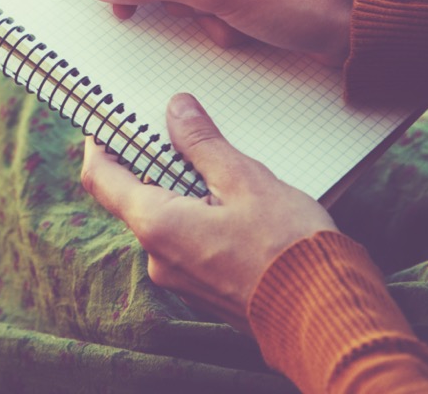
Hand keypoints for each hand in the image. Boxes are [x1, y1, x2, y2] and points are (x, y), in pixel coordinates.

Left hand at [81, 92, 336, 332]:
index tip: (108, 121)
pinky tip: (234, 202)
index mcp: (157, 226)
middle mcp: (157, 257)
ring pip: (166, 219)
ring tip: (219, 164)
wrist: (328, 318)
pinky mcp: (204, 288)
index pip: (101, 178)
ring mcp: (179, 277)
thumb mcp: (246, 181)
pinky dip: (199, 216)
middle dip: (153, 162)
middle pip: (135, 196)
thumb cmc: (289, 249)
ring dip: (183, 190)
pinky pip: (188, 241)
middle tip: (176, 129)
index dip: (100, 145)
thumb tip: (176, 110)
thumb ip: (203, 144)